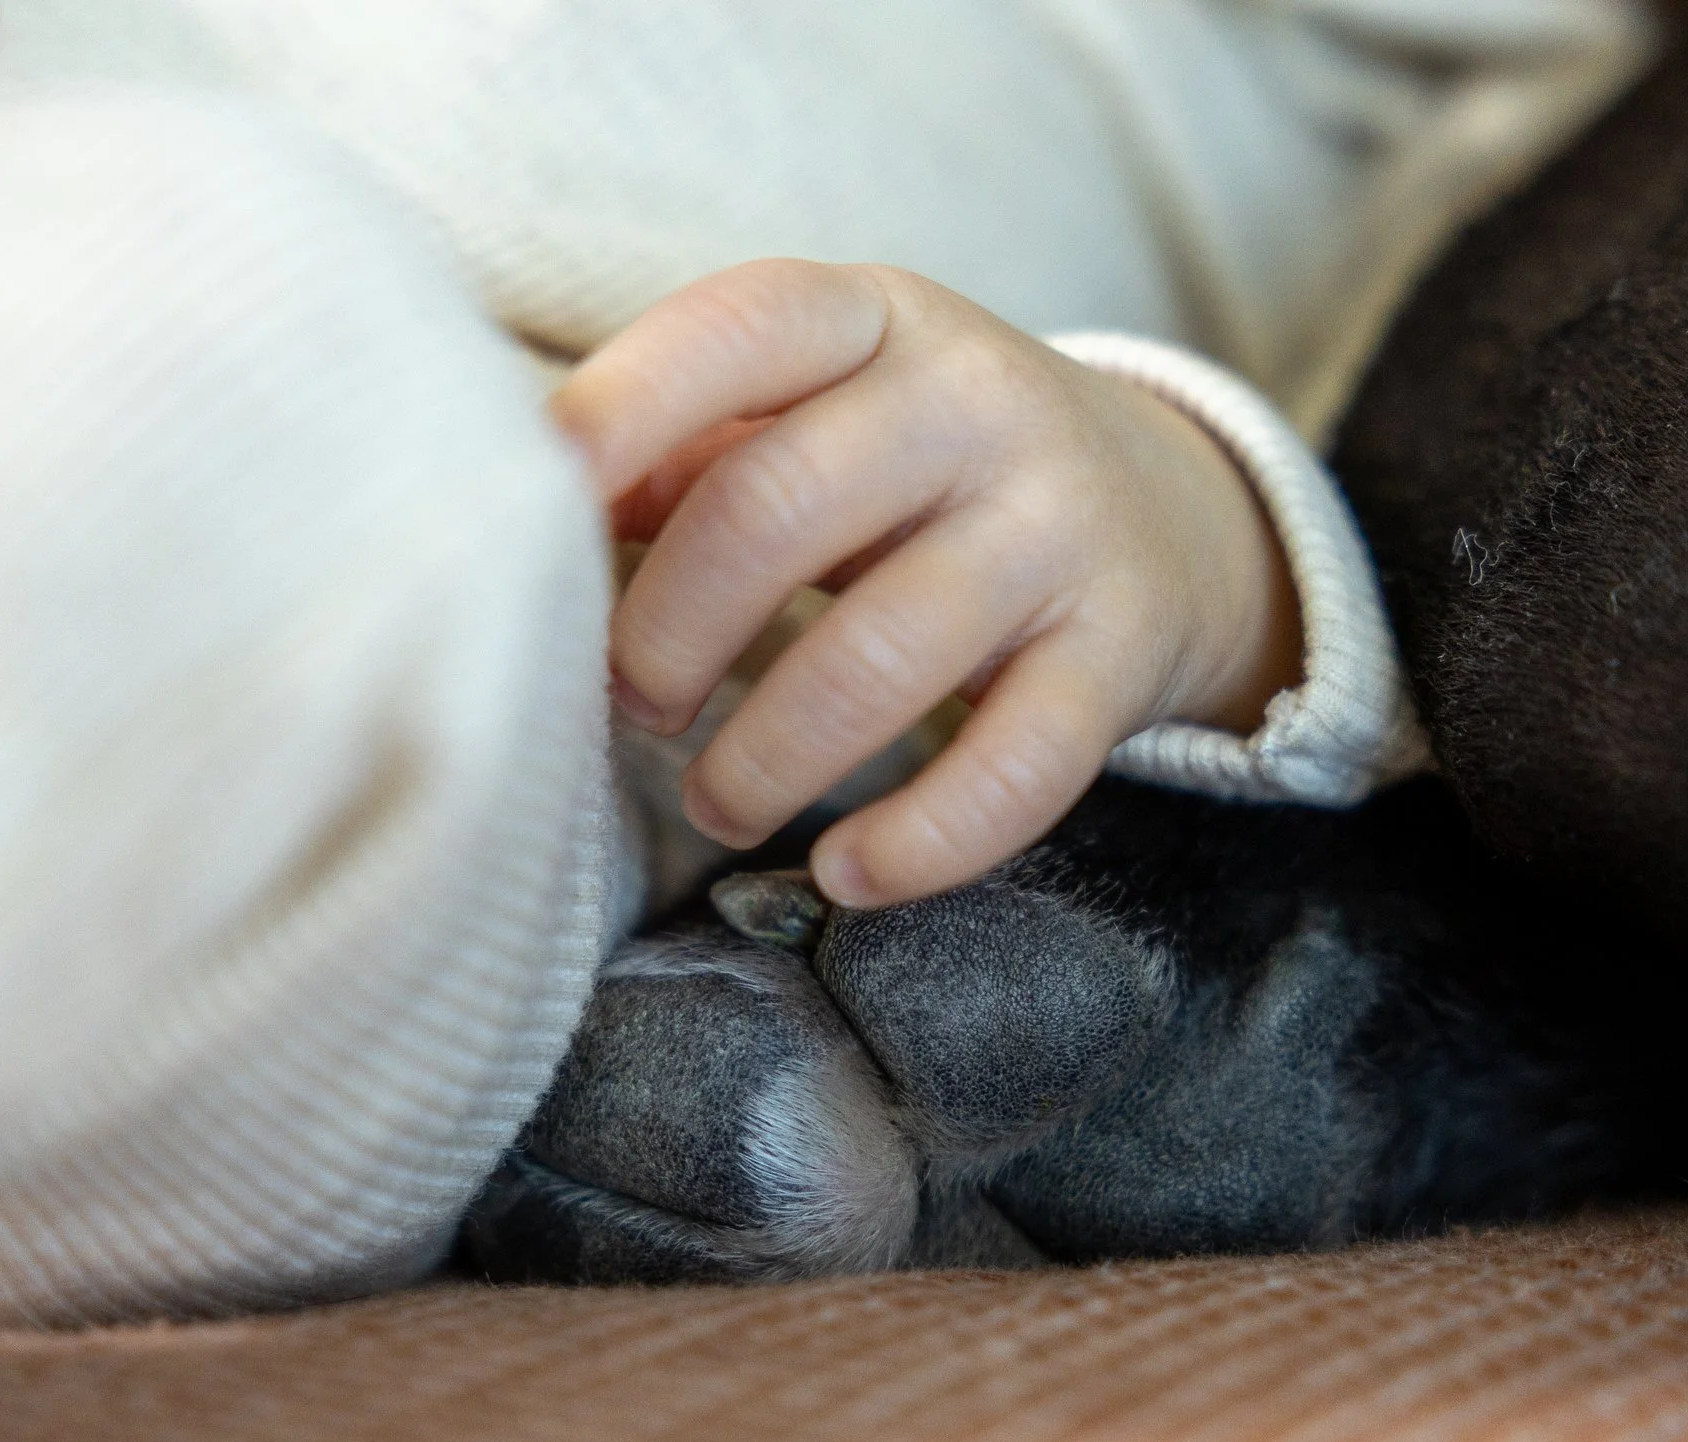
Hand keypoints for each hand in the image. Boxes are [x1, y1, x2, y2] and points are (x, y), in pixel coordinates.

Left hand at [553, 259, 1301, 908]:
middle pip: (778, 505)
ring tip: (719, 803)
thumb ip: (681, 452)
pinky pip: (1017, 764)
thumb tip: (516, 522)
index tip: (532, 509)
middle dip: (670, 628)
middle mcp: (978, 400)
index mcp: (874, 320)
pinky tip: (846, 874)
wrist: (1171, 513)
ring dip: (768, 756)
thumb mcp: (820, 416)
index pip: (737, 330)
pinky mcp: (1122, 649)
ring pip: (885, 650)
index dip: (619, 413)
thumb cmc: (926, 474)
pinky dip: (918, 842)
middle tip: (634, 705)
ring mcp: (1061, 524)